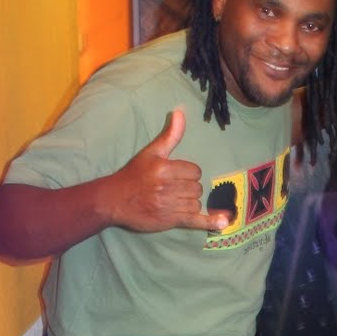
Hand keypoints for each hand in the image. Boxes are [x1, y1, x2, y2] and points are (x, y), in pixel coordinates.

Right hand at [107, 110, 233, 232]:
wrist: (114, 200)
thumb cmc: (134, 175)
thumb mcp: (151, 152)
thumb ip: (170, 135)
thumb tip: (181, 112)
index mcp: (164, 168)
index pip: (195, 171)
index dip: (188, 173)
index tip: (176, 176)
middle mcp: (167, 187)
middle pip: (197, 188)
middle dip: (189, 188)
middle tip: (172, 189)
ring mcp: (169, 206)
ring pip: (196, 203)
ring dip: (189, 203)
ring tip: (173, 200)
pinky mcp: (170, 221)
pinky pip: (195, 220)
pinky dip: (210, 222)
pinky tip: (222, 223)